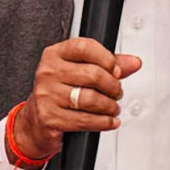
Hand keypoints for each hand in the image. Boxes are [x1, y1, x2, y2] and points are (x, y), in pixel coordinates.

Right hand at [12, 37, 141, 163]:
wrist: (36, 121)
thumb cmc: (59, 93)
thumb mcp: (79, 72)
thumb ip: (108, 65)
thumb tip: (133, 63)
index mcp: (55, 55)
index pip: (85, 48)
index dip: (107, 59)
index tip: (116, 70)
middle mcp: (48, 72)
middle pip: (92, 75)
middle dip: (112, 86)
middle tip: (116, 93)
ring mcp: (47, 95)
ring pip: (91, 99)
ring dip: (110, 106)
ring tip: (113, 108)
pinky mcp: (50, 117)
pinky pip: (85, 120)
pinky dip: (103, 122)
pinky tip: (108, 121)